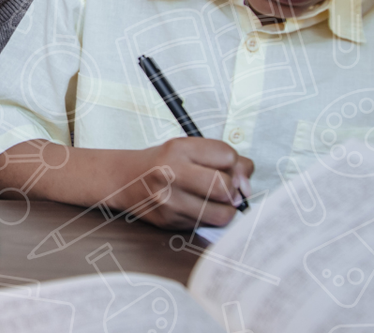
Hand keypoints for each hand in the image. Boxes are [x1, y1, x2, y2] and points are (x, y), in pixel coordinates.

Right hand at [116, 138, 254, 229]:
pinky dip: (209, 217)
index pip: (228, 155)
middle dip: (233, 189)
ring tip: (216, 200)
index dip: (234, 162)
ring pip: (222, 213)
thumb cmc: (162, 162)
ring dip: (226, 208)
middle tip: (226, 187)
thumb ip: (221, 157)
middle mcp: (172, 173)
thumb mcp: (188, 148)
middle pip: (225, 186)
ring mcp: (170, 201)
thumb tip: (247, 182)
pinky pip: (207, 225)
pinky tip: (197, 207)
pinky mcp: (171, 221)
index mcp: (179, 148)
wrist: (126, 179)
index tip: (227, 166)